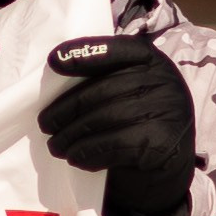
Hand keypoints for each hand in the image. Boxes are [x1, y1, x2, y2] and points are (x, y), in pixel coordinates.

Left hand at [40, 35, 196, 215]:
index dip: (84, 54)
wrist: (170, 165)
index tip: (53, 62)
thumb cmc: (139, 122)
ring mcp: (167, 111)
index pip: (116, 49)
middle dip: (67, 109)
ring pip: (105, 119)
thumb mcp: (131, 92)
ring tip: (56, 146)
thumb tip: (57, 75)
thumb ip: (107, 78)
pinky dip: (89, 153)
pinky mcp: (161, 143)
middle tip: (45, 125)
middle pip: (102, 90)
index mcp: (152, 61)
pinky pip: (114, 145)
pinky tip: (76, 158)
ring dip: (72, 136)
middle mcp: (164, 81)